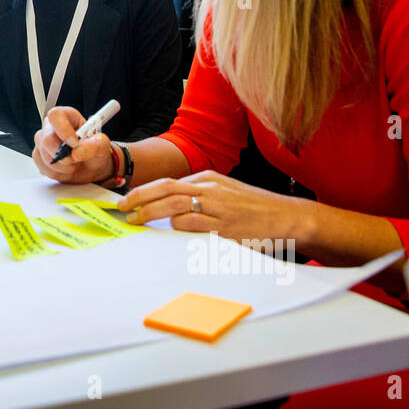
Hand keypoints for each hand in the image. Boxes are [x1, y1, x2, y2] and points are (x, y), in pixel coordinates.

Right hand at [31, 105, 114, 184]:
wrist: (91, 167)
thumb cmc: (95, 150)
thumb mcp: (102, 145)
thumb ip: (94, 145)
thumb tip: (77, 152)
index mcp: (66, 116)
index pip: (55, 115)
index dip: (63, 129)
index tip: (74, 143)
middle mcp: (51, 127)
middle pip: (46, 138)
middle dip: (62, 154)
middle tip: (75, 159)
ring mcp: (43, 142)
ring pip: (44, 155)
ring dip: (62, 165)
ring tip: (74, 164)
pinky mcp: (39, 156)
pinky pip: (42, 166)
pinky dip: (57, 172)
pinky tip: (66, 169)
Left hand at [121, 170, 307, 242]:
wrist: (286, 216)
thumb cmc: (253, 208)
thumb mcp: (224, 193)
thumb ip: (199, 196)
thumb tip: (169, 209)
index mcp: (208, 178)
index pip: (168, 182)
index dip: (144, 191)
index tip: (127, 199)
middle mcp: (211, 189)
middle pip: (166, 188)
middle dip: (140, 198)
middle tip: (122, 208)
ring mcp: (218, 206)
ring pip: (176, 203)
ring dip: (151, 212)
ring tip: (135, 220)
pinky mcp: (225, 225)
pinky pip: (195, 222)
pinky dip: (177, 225)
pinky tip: (166, 230)